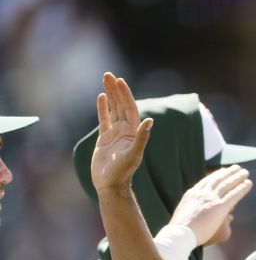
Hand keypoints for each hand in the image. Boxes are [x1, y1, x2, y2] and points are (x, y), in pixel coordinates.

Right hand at [91, 72, 152, 192]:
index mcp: (133, 132)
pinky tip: (101, 97)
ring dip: (110, 95)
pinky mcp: (105, 138)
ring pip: (113, 109)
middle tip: (108, 74)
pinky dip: (103, 108)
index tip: (120, 81)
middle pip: (121, 105)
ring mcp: (115, 133)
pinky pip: (104, 119)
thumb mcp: (133, 154)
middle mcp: (125, 130)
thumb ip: (142, 138)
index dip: (125, 94)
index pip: (130, 108)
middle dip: (115, 90)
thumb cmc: (123, 172)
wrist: (111, 184)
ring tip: (105, 79)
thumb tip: (150, 121)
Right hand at [170, 165, 252, 245]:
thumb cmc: (183, 233)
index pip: (205, 182)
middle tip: (236, 167)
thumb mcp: (188, 219)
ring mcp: (211, 199)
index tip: (222, 171)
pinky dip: (242, 188)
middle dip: (227, 173)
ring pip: (227, 184)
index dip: (215, 175)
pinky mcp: (219, 207)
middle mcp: (202, 194)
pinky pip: (233, 195)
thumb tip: (217, 218)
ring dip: (237, 177)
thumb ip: (202, 215)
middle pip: (217, 180)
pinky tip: (248, 183)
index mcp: (192, 195)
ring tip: (245, 172)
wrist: (180, 234)